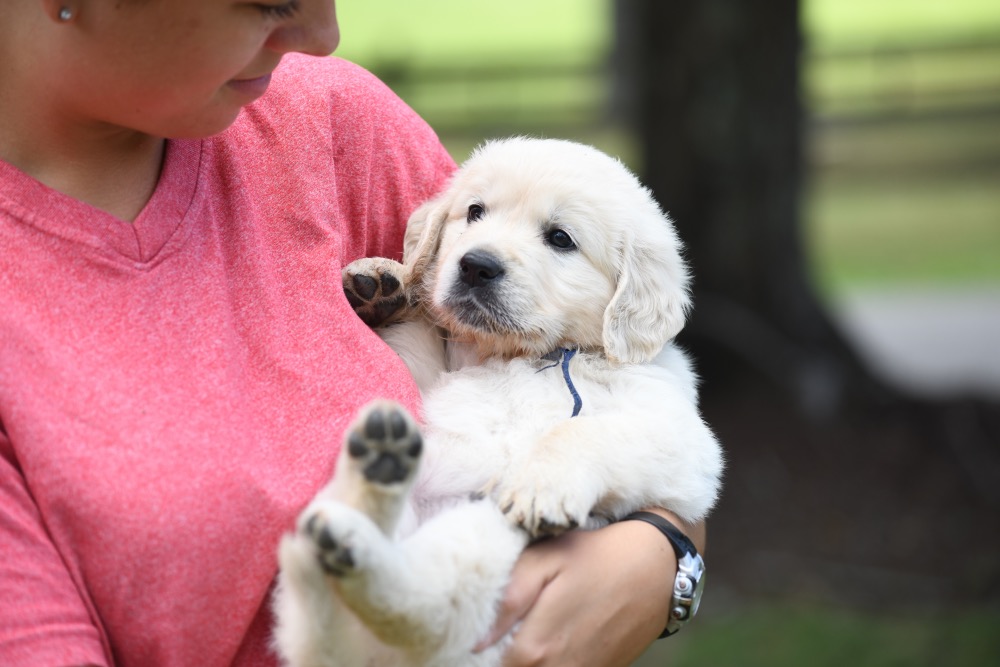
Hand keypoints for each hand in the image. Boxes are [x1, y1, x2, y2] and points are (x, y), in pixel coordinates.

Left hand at [476, 512, 703, 665]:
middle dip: (495, 656)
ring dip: (522, 657)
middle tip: (487, 632)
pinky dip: (547, 659)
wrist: (660, 566)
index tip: (463, 637)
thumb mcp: (546, 561)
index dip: (471, 653)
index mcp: (536, 647)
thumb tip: (474, 640)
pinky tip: (544, 637)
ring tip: (518, 630)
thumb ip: (507, 600)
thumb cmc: (598, 554)